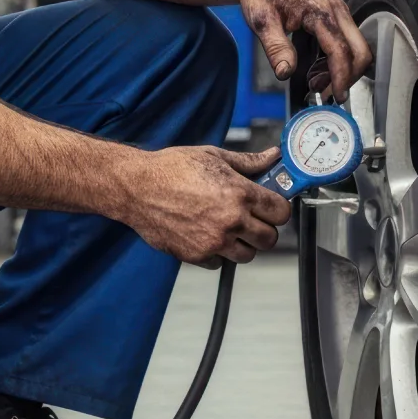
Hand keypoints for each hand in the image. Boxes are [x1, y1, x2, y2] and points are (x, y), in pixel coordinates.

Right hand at [115, 146, 291, 265]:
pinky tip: (206, 234)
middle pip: (269, 238)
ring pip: (248, 254)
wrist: (137, 188)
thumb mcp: (213, 156)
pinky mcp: (197, 256)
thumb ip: (248, 162)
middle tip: (250, 219)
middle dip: (263, 228)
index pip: (281, 212)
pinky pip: (221, 263)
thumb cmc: (172, 168)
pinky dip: (218, 253)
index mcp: (240, 193)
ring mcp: (215, 242)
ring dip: (243, 244)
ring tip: (228, 228)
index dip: (278, 209)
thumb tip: (272, 156)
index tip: (270, 207)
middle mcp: (231, 221)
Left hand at [238, 0, 371, 100]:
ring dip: (342, 69)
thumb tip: (285, 73)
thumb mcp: (261, 19)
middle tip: (326, 94)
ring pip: (356, 47)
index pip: (341, 51)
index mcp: (321, 11)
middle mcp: (336, 10)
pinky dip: (337, 59)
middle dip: (348, 77)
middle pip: (360, 51)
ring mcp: (338, 10)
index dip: (341, 78)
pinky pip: (347, 41)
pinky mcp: (335, 13)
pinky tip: (317, 68)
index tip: (335, 97)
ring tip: (315, 82)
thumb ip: (275, 47)